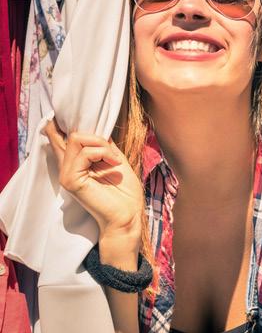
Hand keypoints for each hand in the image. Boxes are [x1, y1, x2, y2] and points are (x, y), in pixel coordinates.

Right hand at [43, 121, 144, 246]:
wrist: (130, 215)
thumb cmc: (126, 192)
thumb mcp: (115, 160)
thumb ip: (102, 146)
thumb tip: (95, 130)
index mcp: (77, 164)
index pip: (60, 140)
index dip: (60, 126)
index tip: (63, 117)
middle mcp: (68, 168)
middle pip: (72, 135)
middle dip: (97, 137)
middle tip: (113, 154)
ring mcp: (67, 174)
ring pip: (76, 139)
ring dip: (102, 145)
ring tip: (115, 161)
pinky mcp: (71, 180)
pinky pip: (84, 153)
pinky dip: (103, 153)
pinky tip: (115, 163)